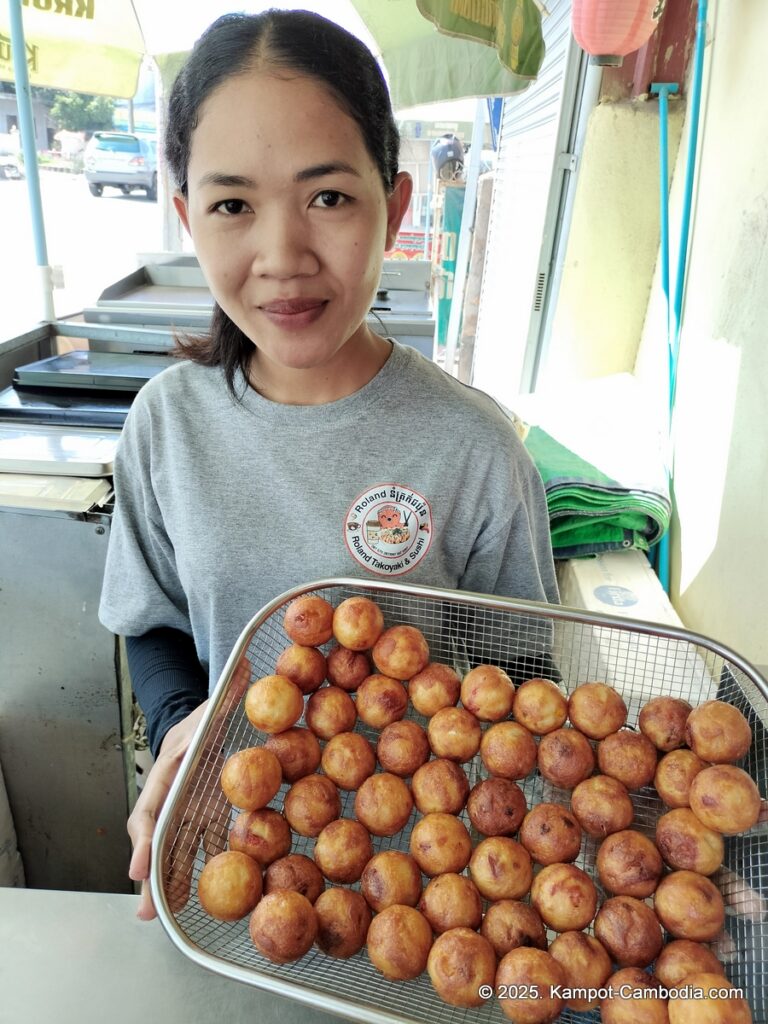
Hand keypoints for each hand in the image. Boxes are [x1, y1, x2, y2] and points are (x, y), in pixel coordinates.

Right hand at [127, 652, 252, 919]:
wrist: (202, 723)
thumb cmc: (204, 717)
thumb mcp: (213, 705)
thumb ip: (229, 692)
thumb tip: (249, 665)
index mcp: (168, 772)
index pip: (149, 808)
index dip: (144, 840)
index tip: (138, 868)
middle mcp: (171, 797)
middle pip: (156, 840)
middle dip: (150, 877)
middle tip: (146, 914)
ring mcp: (185, 811)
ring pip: (174, 851)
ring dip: (170, 883)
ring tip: (166, 917)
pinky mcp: (202, 818)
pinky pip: (198, 848)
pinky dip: (198, 872)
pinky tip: (203, 899)